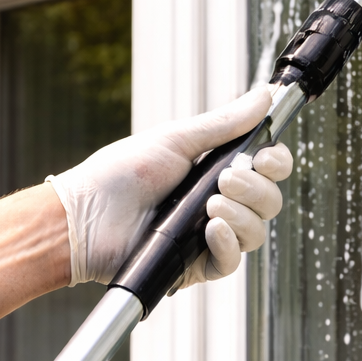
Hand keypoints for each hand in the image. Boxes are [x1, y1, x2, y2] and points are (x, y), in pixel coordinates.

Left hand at [47, 86, 292, 286]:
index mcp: (216, 170)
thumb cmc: (121, 174)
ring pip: (256, 232)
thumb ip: (224, 123)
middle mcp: (219, 203)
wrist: (86, 217)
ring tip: (210, 206)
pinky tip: (210, 230)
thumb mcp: (176, 140)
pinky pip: (232, 262)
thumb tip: (264, 95)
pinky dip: (228, 244)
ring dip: (241, 215)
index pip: (268, 169)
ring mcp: (209, 236)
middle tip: (225, 180)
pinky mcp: (196, 266)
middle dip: (255, 188)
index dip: (276, 163)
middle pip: (269, 200)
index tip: (265, 157)